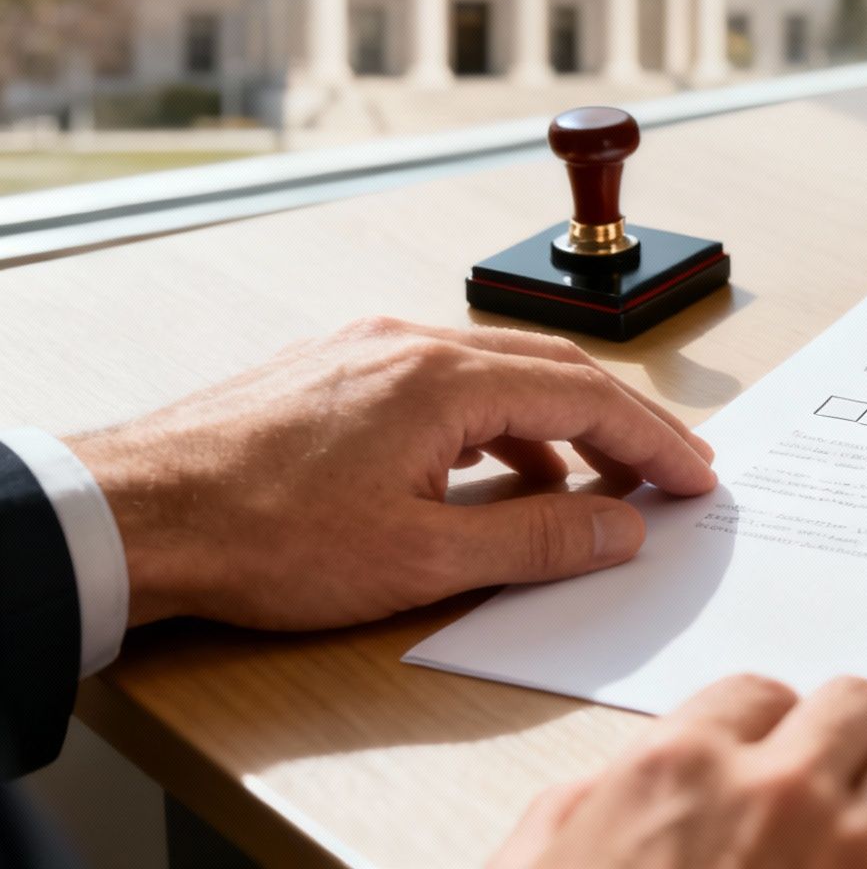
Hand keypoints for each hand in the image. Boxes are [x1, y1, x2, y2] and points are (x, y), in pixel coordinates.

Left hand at [66, 316, 717, 628]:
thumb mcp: (419, 558)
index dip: (654, 442)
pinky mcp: (337, 369)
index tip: (697, 478)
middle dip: (623, 426)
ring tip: (593, 488)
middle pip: (553, 373)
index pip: (587, 399)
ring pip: (499, 374)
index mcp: (444, 377)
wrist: (133, 514)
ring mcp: (370, 349)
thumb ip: (536, 537)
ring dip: (558, 427)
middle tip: (672, 473)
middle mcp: (412, 343)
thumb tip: (620, 525)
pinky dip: (495, 426)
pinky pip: (447, 384)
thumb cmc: (260, 534)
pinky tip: (493, 477)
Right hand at [489, 674, 866, 868]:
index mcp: (681, 777)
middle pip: (864, 704)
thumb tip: (615, 791)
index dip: (774, 734)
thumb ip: (584, 816)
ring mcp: (866, 857)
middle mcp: (782, 797)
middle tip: (853, 787)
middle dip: (861, 744)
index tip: (778, 766)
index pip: (762, 694)